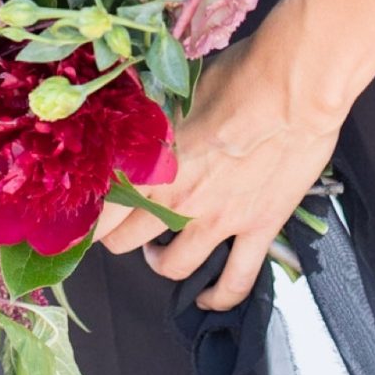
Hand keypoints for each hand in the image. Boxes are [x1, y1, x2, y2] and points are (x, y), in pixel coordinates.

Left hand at [96, 31, 338, 311]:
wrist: (292, 89)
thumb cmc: (235, 77)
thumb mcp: (174, 92)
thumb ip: (149, 119)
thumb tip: (128, 111)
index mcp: (151, 167)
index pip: (99, 210)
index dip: (85, 217)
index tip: (81, 215)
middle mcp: (177, 202)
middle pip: (123, 242)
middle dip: (116, 237)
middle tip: (122, 225)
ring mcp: (218, 222)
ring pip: (173, 267)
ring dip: (158, 262)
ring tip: (158, 251)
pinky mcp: (258, 230)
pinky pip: (235, 282)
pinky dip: (218, 297)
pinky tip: (207, 297)